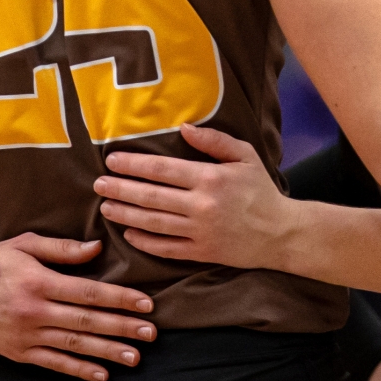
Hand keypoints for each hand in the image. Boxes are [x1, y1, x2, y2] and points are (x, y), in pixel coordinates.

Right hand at [0, 235, 156, 380]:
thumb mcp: (24, 245)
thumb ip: (61, 249)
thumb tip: (97, 249)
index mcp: (38, 282)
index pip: (87, 292)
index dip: (119, 298)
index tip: (146, 304)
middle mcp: (34, 311)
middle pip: (86, 322)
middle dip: (122, 328)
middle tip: (151, 334)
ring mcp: (26, 336)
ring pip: (74, 346)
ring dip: (107, 352)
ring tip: (135, 357)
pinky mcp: (19, 353)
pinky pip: (54, 364)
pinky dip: (79, 370)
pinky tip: (101, 375)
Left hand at [94, 124, 295, 269]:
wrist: (281, 232)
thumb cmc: (261, 190)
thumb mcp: (245, 156)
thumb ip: (214, 141)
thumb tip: (183, 128)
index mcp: (210, 178)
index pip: (162, 170)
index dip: (133, 164)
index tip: (112, 160)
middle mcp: (201, 205)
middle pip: (150, 196)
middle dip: (120, 189)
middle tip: (98, 184)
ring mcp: (200, 232)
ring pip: (153, 223)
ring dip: (125, 215)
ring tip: (105, 207)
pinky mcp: (201, 253)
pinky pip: (166, 248)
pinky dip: (144, 242)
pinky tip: (128, 234)